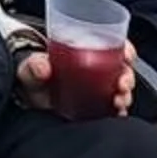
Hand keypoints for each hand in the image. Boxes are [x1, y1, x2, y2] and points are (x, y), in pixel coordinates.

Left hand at [14, 41, 137, 115]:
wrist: (28, 95)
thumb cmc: (33, 73)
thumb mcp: (30, 66)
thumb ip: (33, 65)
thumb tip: (41, 67)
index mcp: (85, 49)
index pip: (113, 43)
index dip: (126, 49)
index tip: (127, 56)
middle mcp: (96, 67)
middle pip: (122, 68)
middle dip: (128, 77)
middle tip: (122, 86)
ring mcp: (97, 87)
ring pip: (121, 89)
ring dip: (126, 95)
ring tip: (119, 101)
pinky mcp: (95, 106)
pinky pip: (114, 108)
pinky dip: (120, 111)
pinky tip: (118, 114)